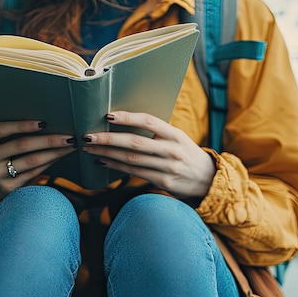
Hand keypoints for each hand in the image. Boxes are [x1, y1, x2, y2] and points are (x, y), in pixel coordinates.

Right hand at [0, 121, 75, 201]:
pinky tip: (59, 156)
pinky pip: (34, 173)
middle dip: (48, 140)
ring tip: (69, 146)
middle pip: (21, 145)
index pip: (1, 129)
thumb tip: (46, 122)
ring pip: (31, 161)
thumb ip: (13, 134)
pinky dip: (49, 163)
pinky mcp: (8, 189)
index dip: (22, 125)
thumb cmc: (2, 158)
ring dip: (54, 152)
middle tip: (68, 136)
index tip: (44, 122)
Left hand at [82, 111, 215, 199]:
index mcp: (175, 134)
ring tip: (90, 148)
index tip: (108, 115)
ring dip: (107, 153)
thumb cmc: (185, 153)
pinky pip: (134, 172)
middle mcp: (172, 150)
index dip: (128, 117)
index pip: (149, 121)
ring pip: (131, 159)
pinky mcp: (163, 182)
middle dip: (108, 139)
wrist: (209, 180)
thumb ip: (156, 132)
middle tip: (88, 135)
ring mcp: (168, 167)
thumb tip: (122, 121)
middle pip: (135, 142)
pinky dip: (116, 166)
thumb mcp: (177, 138)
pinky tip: (103, 161)